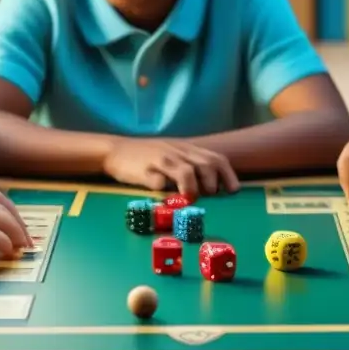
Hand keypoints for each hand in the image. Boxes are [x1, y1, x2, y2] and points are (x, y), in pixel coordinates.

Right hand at [103, 138, 239, 196]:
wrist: (115, 151)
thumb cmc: (148, 157)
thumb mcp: (173, 156)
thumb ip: (191, 166)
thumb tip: (213, 187)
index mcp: (186, 150)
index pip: (215, 158)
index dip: (227, 175)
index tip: (233, 190)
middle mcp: (177, 153)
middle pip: (205, 164)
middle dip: (212, 183)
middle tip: (208, 196)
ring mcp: (160, 160)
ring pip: (185, 171)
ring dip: (192, 188)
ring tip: (190, 199)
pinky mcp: (143, 171)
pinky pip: (157, 181)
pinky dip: (165, 189)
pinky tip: (164, 196)